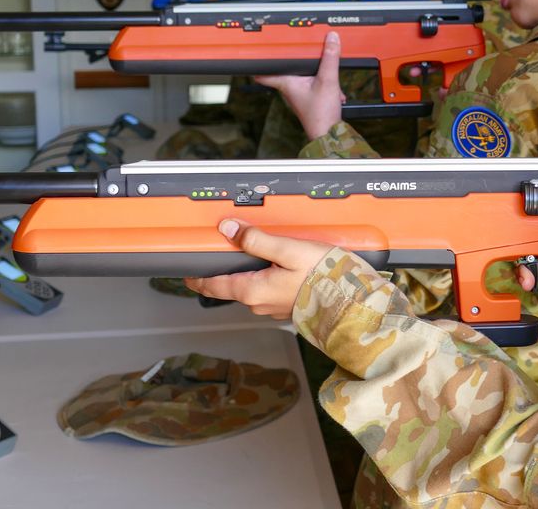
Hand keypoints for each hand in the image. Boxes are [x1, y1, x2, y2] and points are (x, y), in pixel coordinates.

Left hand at [184, 219, 332, 319]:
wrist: (350, 300)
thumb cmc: (322, 275)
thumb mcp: (287, 250)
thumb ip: (256, 239)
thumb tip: (229, 229)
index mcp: (252, 290)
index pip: (213, 286)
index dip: (197, 279)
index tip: (187, 274)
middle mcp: (259, 304)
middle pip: (232, 287)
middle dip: (225, 273)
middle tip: (222, 256)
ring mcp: (273, 308)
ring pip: (252, 290)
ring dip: (248, 276)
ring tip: (252, 258)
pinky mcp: (288, 307)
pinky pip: (269, 292)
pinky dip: (266, 280)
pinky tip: (277, 268)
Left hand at [256, 31, 345, 138]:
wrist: (328, 132)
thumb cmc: (320, 114)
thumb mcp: (328, 80)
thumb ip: (330, 58)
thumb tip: (331, 40)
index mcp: (287, 82)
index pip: (264, 72)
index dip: (259, 60)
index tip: (256, 51)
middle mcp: (290, 88)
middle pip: (289, 68)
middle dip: (300, 59)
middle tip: (303, 47)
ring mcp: (299, 94)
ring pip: (304, 76)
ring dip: (317, 71)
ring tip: (327, 67)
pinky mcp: (310, 98)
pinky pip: (314, 84)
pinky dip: (324, 82)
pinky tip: (334, 87)